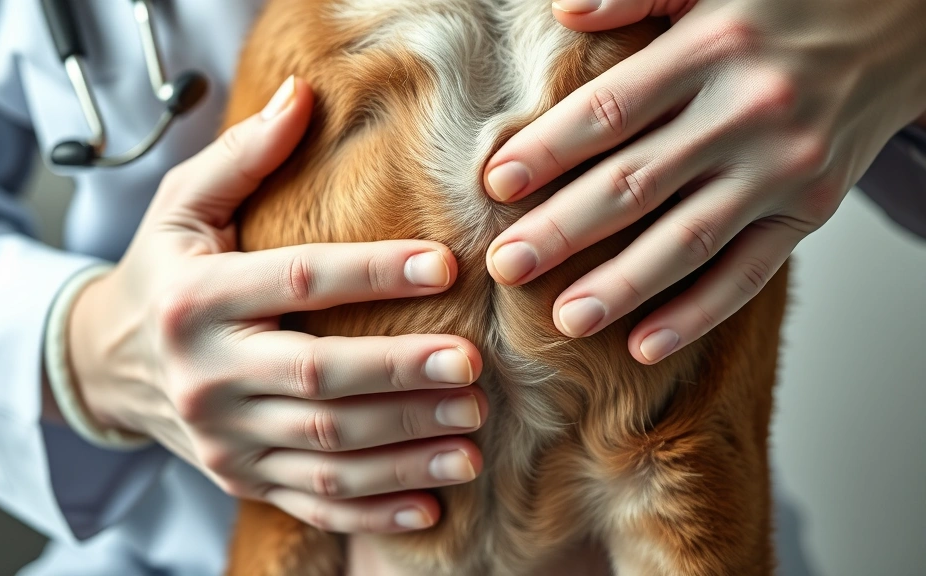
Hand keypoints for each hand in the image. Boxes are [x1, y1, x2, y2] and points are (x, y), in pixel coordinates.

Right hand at [67, 77, 486, 533]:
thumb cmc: (161, 273)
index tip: (445, 265)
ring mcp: (223, 436)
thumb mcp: (182, 207)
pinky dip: (373, 508)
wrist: (108, 363)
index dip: (374, 273)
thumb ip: (241, 156)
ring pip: (324, 451)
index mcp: (196, 299)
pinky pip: (311, 502)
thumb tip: (303, 97)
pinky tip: (431, 504)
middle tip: (471, 367)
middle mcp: (207, 374)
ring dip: (404, 448)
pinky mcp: (239, 475)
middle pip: (318, 379)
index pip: (298, 280)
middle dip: (399, 375)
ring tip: (471, 435)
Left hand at [483, 0, 925, 363]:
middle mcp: (747, 113)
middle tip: (506, 265)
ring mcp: (783, 169)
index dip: (549, 151)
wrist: (907, 24)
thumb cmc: (792, 0)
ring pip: (688, 239)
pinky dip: (698, 313)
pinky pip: (749, 272)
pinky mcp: (809, 210)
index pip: (611, 111)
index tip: (497, 184)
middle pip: (637, 183)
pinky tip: (646, 345)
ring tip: (566, 320)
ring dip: (622, 286)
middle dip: (564, 229)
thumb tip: (566, 11)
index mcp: (712, 48)